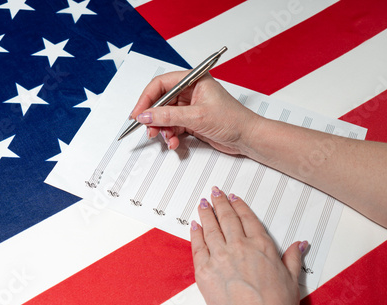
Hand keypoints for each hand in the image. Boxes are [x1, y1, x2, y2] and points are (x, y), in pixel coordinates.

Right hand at [130, 71, 261, 154]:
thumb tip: (146, 115)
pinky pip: (173, 127)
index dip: (147, 98)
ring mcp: (191, 107)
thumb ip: (168, 116)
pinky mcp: (192, 121)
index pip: (161, 84)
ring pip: (165, 116)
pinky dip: (171, 135)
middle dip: (153, 117)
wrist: (248, 138)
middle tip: (148, 129)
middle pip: (161, 101)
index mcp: (194, 80)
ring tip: (166, 138)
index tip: (138, 113)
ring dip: (162, 129)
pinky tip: (174, 143)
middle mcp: (191, 91)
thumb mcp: (196, 116)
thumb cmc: (233, 120)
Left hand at [191, 186, 306, 304]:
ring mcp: (220, 256)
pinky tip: (194, 225)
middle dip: (220, 202)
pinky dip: (195, 233)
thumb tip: (300, 245)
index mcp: (261, 246)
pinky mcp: (205, 269)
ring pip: (210, 227)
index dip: (239, 206)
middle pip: (227, 217)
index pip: (247, 218)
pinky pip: (197, 245)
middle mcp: (239, 246)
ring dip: (206, 213)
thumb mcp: (292, 280)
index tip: (234, 198)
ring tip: (203, 204)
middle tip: (215, 193)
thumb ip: (293, 258)